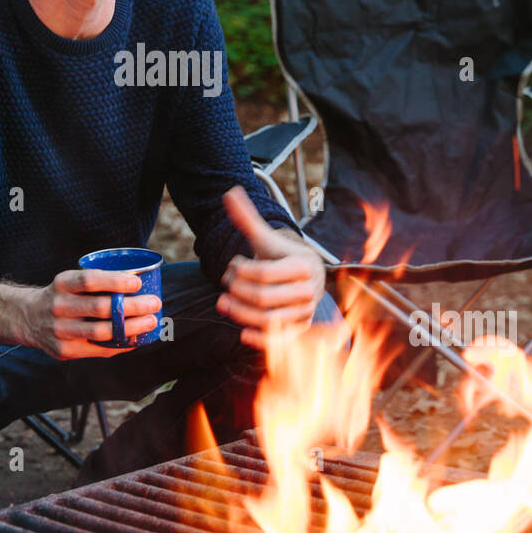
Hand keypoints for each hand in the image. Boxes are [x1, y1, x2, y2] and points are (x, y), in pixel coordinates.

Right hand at [30, 268, 161, 360]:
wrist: (28, 318)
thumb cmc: (62, 296)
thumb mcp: (70, 282)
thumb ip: (96, 284)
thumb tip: (140, 286)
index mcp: (62, 284)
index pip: (90, 280)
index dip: (115, 281)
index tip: (138, 283)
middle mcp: (59, 306)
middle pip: (100, 308)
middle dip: (132, 306)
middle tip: (155, 303)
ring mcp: (60, 330)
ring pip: (102, 331)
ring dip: (131, 327)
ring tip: (151, 322)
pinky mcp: (65, 350)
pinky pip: (98, 349)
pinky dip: (121, 344)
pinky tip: (136, 339)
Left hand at [216, 185, 325, 349]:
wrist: (303, 276)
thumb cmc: (280, 256)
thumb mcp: (265, 238)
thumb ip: (248, 218)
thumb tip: (229, 192)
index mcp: (302, 265)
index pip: (265, 273)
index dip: (241, 270)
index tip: (232, 265)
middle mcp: (309, 290)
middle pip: (265, 297)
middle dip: (237, 292)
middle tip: (222, 286)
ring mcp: (305, 312)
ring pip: (269, 320)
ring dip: (241, 315)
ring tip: (222, 304)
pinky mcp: (299, 329)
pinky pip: (281, 341)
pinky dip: (261, 340)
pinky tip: (242, 333)